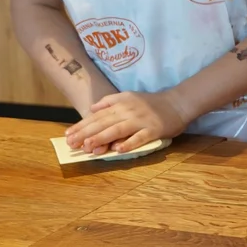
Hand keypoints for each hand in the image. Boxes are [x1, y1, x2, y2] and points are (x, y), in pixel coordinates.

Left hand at [64, 91, 187, 155]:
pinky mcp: (153, 130)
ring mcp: (141, 121)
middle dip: (86, 133)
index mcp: (121, 104)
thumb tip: (92, 108)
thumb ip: (110, 101)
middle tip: (72, 143)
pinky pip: (139, 137)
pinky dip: (128, 143)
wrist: (177, 103)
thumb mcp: (129, 96)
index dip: (82, 125)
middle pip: (104, 123)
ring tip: (88, 147)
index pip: (98, 115)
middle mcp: (129, 111)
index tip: (68, 134)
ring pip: (118, 130)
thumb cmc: (152, 103)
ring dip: (102, 138)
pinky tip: (118, 150)